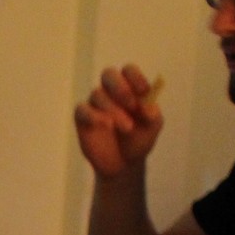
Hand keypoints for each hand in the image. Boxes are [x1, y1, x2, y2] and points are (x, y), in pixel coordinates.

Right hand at [73, 65, 163, 179]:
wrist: (124, 164)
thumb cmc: (139, 140)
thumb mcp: (152, 128)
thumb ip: (152, 114)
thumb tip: (148, 105)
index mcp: (130, 87)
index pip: (128, 71)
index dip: (135, 77)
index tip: (144, 91)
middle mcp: (110, 91)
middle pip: (108, 74)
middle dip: (120, 87)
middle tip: (131, 104)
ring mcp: (95, 104)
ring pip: (98, 94)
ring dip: (114, 110)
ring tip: (127, 128)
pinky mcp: (82, 118)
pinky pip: (82, 109)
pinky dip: (93, 115)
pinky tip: (106, 125)